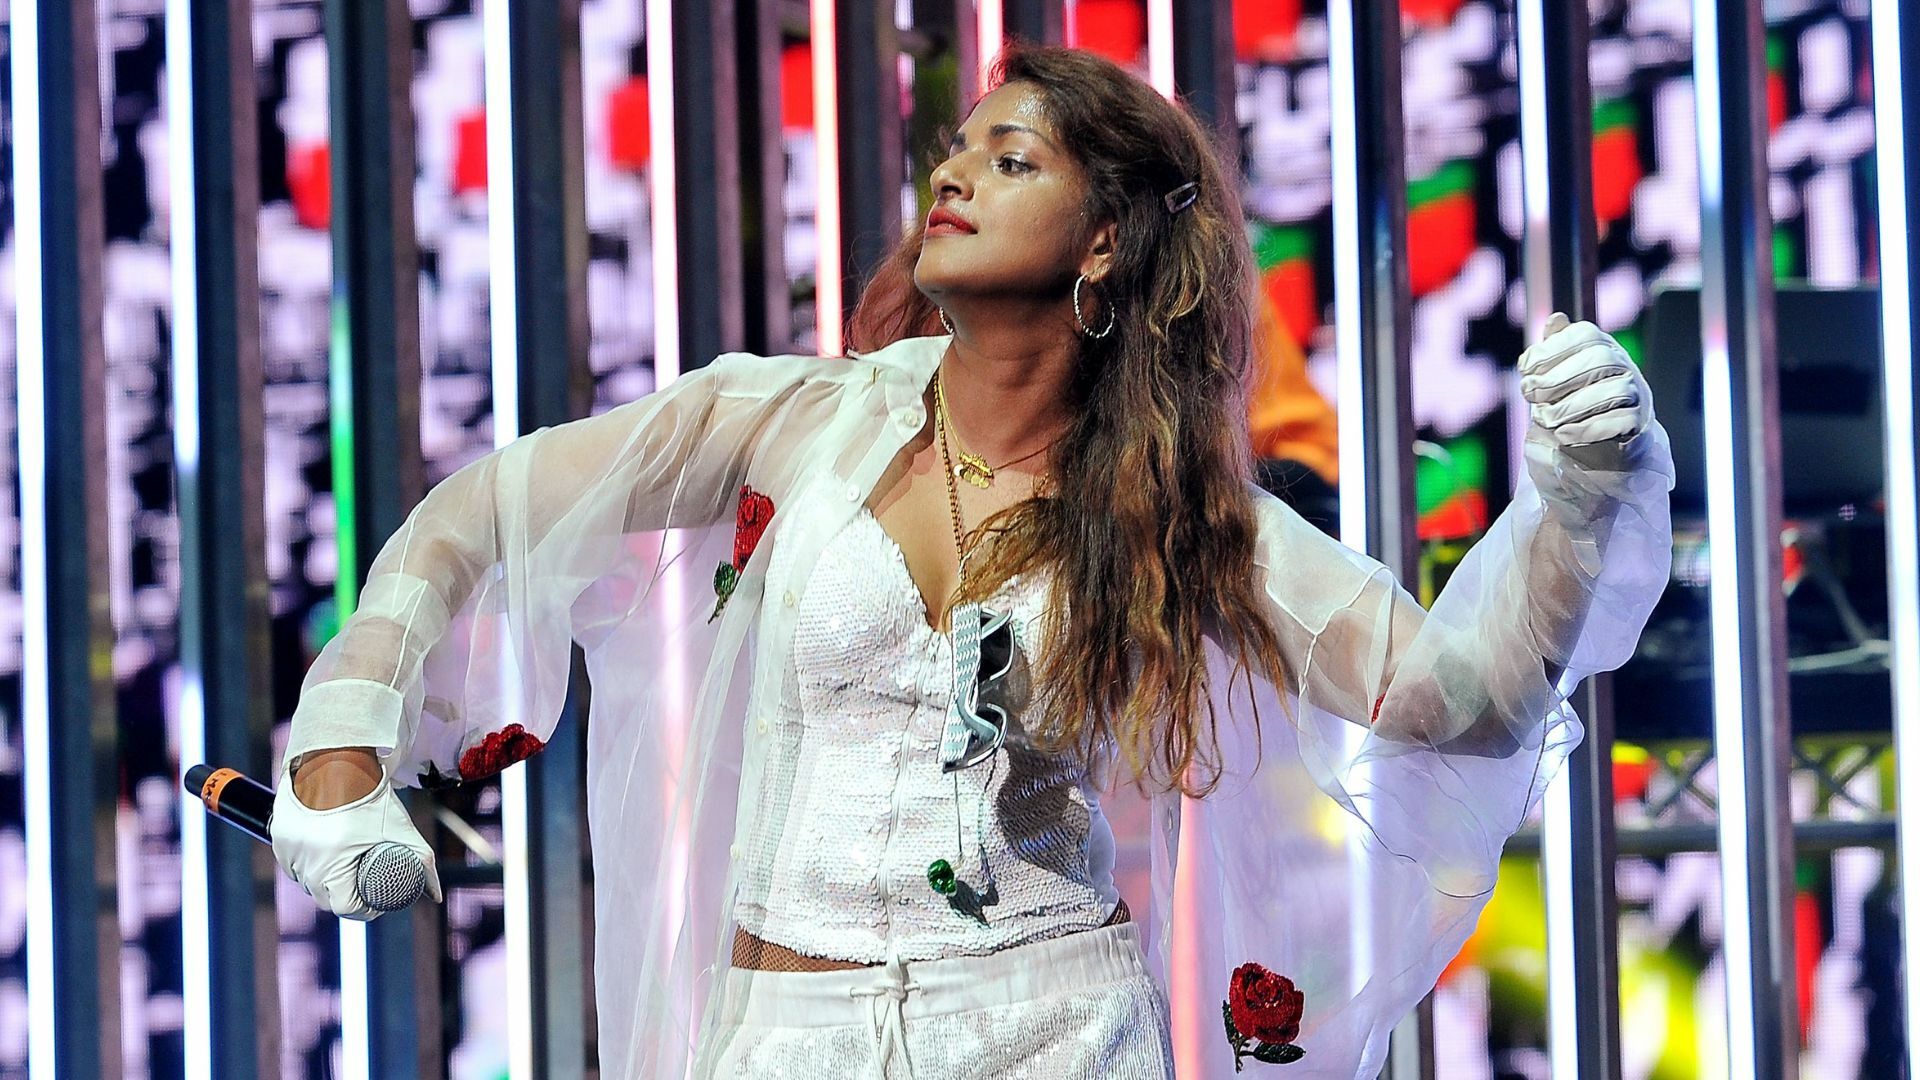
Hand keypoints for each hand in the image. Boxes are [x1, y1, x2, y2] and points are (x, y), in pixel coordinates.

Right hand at [271, 749, 441, 920]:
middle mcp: (304, 861)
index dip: (363, 908)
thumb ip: (422, 860)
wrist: (339, 759)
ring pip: (304, 879)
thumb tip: (435, 894)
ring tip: (343, 872)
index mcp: (331, 864)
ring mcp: (287, 848)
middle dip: (343, 896)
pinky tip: (318, 860)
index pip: (344, 906)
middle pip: (323, 896)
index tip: (374, 901)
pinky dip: (305, 863)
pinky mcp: (278, 834)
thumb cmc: (370, 796)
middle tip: (361, 887)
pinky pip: (291, 860)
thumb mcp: (400, 829)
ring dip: (322, 881)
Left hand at [1519, 313, 1652, 450]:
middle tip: (1529, 393)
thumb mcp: (1563, 371)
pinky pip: (1620, 422)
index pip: (1585, 334)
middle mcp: (1624, 365)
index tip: (1525, 369)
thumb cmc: (1578, 399)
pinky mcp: (1639, 422)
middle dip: (1557, 378)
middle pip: (1600, 360)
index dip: (1552, 349)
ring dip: (1570, 406)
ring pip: (1614, 391)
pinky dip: (1587, 429)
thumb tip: (1555, 319)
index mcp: (1603, 346)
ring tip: (1544, 418)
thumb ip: (1556, 347)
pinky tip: (1562, 434)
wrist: (1608, 439)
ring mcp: (1636, 393)